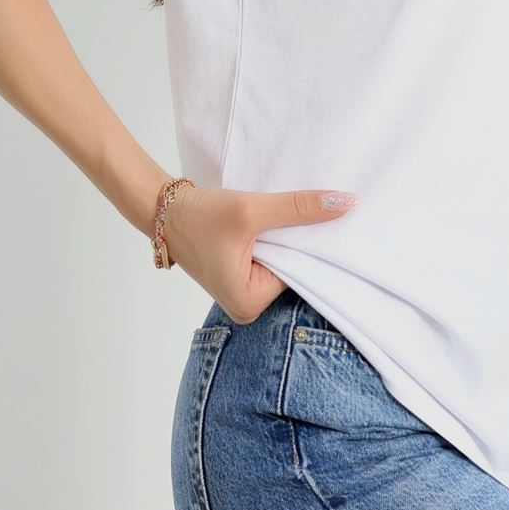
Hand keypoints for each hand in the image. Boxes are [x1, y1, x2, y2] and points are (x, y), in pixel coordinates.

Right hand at [161, 183, 357, 321]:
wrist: (163, 208)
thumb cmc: (199, 216)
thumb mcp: (251, 210)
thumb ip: (298, 208)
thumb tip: (345, 202)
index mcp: (249, 303)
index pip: (300, 274)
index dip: (314, 247)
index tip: (334, 223)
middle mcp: (247, 307)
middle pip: (293, 271)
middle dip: (303, 245)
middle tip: (325, 216)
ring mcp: (243, 294)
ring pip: (283, 264)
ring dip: (290, 242)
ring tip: (304, 218)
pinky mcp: (241, 279)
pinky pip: (271, 261)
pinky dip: (277, 242)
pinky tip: (284, 225)